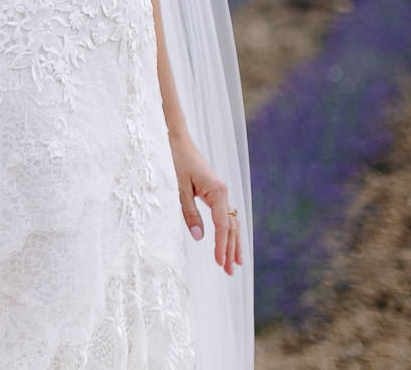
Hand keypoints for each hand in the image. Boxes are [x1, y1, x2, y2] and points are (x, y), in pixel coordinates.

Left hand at [171, 132, 241, 275]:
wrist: (176, 138)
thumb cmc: (175, 160)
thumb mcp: (178, 188)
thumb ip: (189, 213)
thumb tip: (200, 238)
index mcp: (217, 191)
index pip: (223, 225)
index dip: (221, 245)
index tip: (219, 263)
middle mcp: (223, 192)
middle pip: (231, 226)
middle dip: (230, 249)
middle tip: (229, 271)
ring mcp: (220, 192)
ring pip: (231, 222)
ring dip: (232, 242)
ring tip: (235, 263)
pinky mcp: (214, 191)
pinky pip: (225, 215)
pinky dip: (228, 230)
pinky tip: (229, 242)